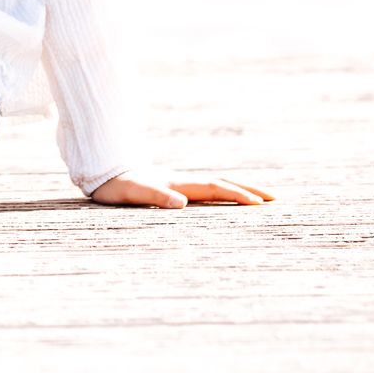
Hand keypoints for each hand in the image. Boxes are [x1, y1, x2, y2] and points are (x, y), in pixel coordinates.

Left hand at [89, 167, 273, 208]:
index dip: (237, 194)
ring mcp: (176, 183)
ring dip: (237, 189)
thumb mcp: (131, 192)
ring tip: (258, 198)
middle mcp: (180, 182)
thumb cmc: (113, 185)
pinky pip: (202, 190)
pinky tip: (223, 199)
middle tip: (274, 199)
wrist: (99, 168)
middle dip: (248, 190)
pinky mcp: (169, 186)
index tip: (260, 203)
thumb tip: (181, 204)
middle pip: (221, 183)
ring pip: (213, 184)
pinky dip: (220, 193)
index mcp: (176, 184)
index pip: (214, 188)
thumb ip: (155, 196)